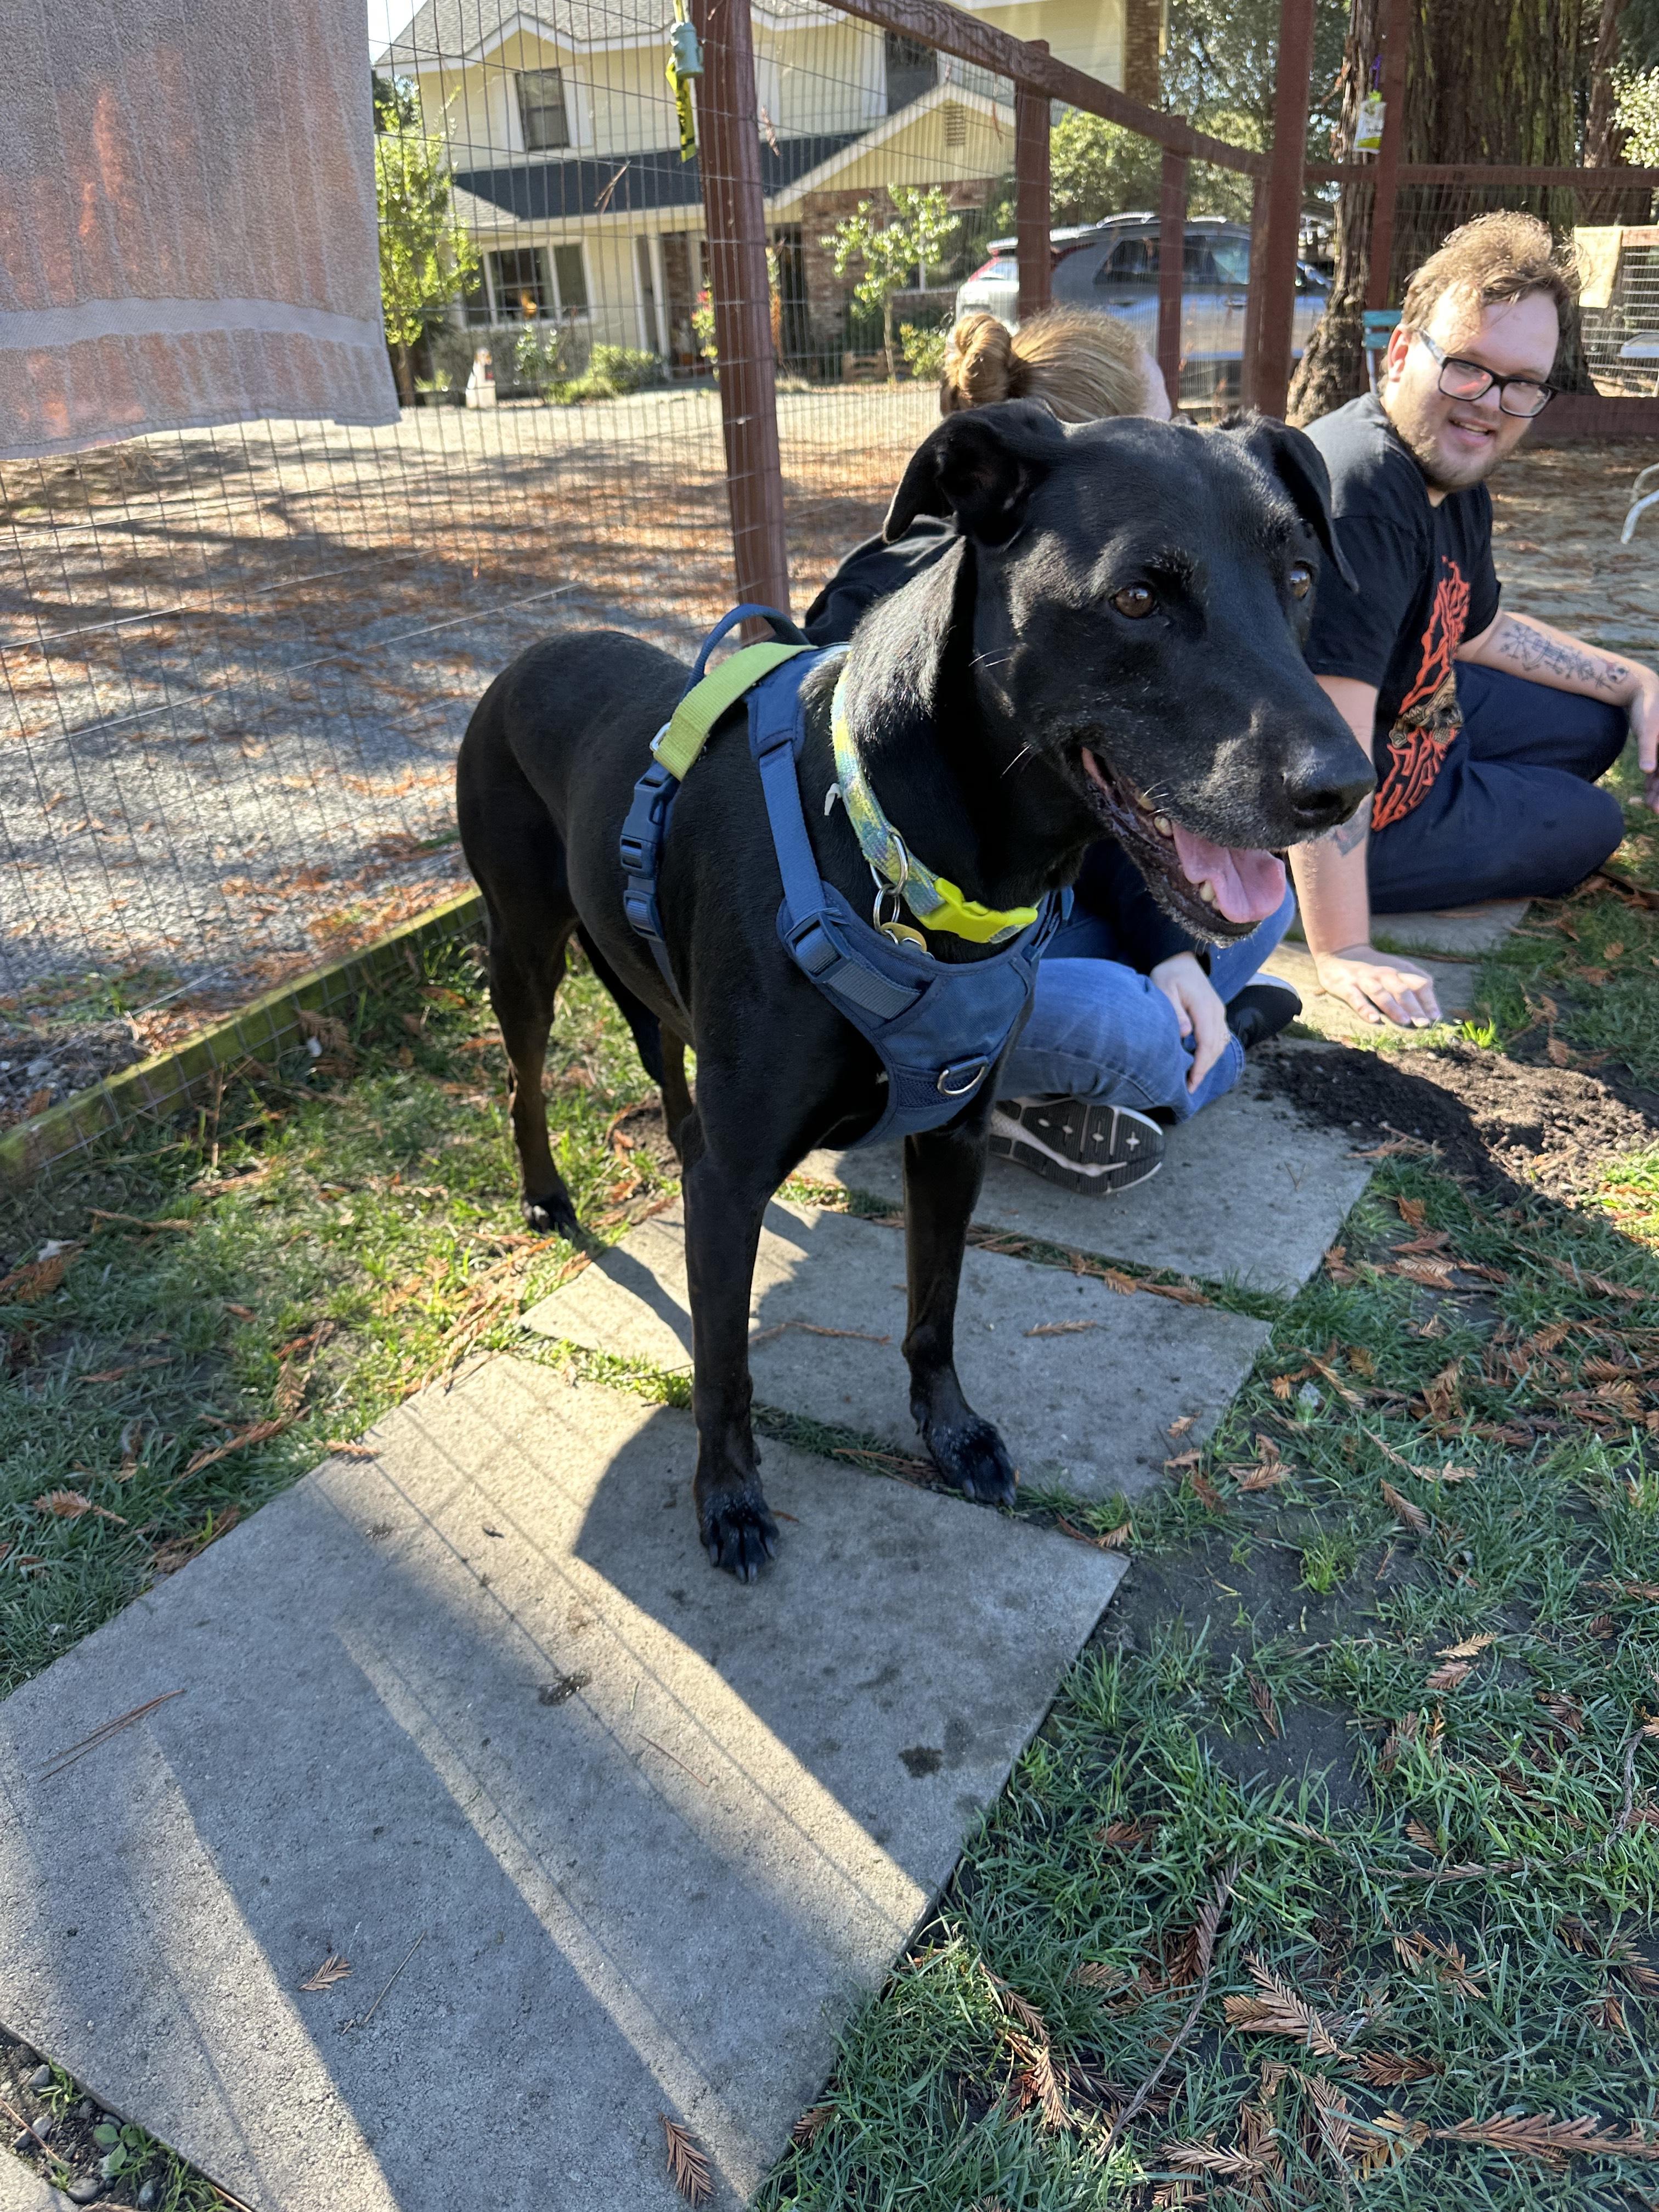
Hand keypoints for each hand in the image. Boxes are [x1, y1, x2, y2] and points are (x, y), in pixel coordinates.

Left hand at [1150, 952, 1228, 1090]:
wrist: (1184, 959)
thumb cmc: (1169, 973)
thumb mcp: (1164, 987)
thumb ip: (1174, 1010)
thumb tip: (1185, 1033)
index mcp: (1203, 1005)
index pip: (1207, 1041)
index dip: (1200, 1065)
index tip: (1190, 1082)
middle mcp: (1216, 1011)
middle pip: (1215, 1047)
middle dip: (1204, 1070)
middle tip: (1189, 1088)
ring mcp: (1218, 1013)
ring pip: (1219, 1045)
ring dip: (1208, 1063)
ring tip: (1192, 1080)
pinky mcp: (1216, 1015)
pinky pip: (1218, 1038)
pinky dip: (1211, 1054)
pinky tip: (1199, 1064)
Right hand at [1313, 944, 1439, 1027]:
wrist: (1338, 953)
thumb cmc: (1372, 969)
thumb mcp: (1395, 972)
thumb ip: (1411, 986)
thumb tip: (1431, 1011)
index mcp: (1399, 971)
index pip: (1420, 983)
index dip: (1429, 1001)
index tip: (1435, 1017)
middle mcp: (1385, 974)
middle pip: (1403, 990)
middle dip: (1414, 1007)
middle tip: (1423, 1024)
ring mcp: (1365, 979)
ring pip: (1381, 993)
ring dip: (1394, 1007)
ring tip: (1404, 1021)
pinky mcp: (1346, 986)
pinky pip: (1357, 998)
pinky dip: (1365, 1009)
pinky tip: (1373, 1020)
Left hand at [1627, 665, 1658, 808]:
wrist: (1643, 690)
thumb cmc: (1647, 707)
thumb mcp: (1647, 729)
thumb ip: (1648, 749)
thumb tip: (1648, 770)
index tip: (1658, 807)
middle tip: (1654, 810)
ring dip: (1658, 790)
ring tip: (1650, 805)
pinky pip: (1658, 767)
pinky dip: (1653, 780)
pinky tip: (1648, 793)